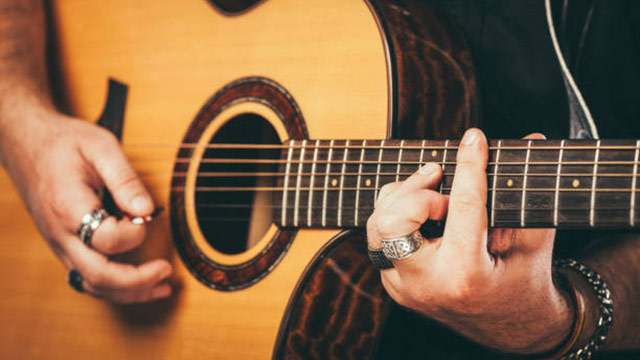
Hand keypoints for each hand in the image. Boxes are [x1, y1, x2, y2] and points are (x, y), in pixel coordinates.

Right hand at [0, 105, 171, 302]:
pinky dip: (114, 287)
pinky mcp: (64, 247)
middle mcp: (60, 234)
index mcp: (68, 207)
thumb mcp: (100, 146)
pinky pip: (87, 278)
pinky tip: (137, 283)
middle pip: (98, 276)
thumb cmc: (65, 142)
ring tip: (161, 288)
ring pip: (92, 285)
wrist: (26, 142)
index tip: (148, 216)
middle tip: (166, 272)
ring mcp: (60, 244)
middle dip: (138, 281)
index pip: (106, 239)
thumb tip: (147, 211)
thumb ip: (125, 179)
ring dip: (128, 292)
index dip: (135, 233)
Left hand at [366, 129, 572, 353]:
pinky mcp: (393, 284)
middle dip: (417, 191)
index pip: (461, 207)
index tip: (474, 139)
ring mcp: (403, 288)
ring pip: (378, 225)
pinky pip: (380, 237)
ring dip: (403, 199)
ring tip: (434, 193)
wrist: (511, 330)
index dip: (469, 166)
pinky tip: (425, 211)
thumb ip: (527, 190)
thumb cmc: (525, 281)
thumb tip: (533, 138)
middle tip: (442, 181)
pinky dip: (399, 215)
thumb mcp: (534, 239)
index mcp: (465, 276)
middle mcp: (426, 285)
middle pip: (394, 221)